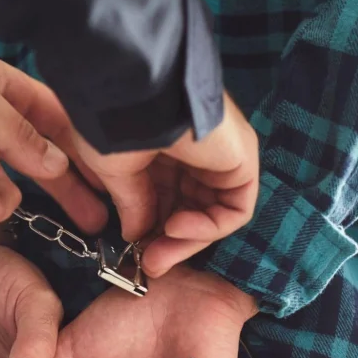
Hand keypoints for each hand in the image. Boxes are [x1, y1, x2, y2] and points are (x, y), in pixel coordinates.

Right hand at [69, 92, 259, 275]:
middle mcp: (195, 152)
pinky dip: (208, 228)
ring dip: (185, 241)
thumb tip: (135, 235)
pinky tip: (176, 228)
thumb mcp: (116, 171)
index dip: (150, 229)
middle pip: (191, 210)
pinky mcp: (242, 160)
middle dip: (167, 242)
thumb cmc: (115, 122)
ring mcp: (221, 156)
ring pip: (213, 214)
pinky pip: (234, 209)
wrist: (135, 93)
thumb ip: (132, 204)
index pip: (166, 199)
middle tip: (147, 265)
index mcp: (164, 147)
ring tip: (157, 253)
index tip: (132, 253)